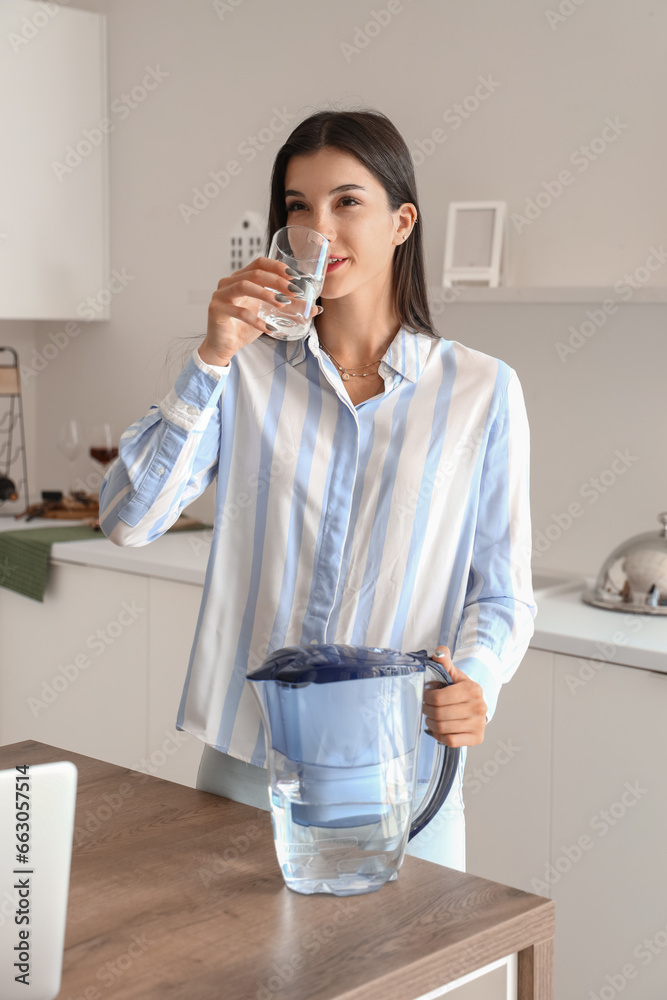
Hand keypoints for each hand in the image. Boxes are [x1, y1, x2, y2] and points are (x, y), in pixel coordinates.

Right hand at [200, 256, 318, 365]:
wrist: (223, 346)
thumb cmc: (244, 328)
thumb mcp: (269, 315)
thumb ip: (288, 309)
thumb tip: (315, 309)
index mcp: (240, 278)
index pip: (259, 263)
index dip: (277, 266)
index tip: (294, 276)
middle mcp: (228, 282)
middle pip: (254, 273)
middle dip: (277, 281)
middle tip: (294, 291)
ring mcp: (220, 295)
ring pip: (244, 286)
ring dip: (266, 294)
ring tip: (283, 304)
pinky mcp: (217, 310)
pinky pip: (239, 312)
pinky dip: (256, 320)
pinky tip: (269, 328)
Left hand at [422, 646, 487, 746]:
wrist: (478, 704)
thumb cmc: (462, 689)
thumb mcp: (454, 674)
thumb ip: (444, 661)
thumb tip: (438, 652)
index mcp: (472, 689)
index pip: (439, 698)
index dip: (427, 698)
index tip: (426, 696)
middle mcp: (478, 707)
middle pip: (440, 714)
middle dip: (427, 711)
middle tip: (425, 708)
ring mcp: (478, 724)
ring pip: (443, 728)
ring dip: (431, 723)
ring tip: (430, 717)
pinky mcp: (477, 738)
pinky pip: (450, 741)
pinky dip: (440, 736)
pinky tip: (438, 729)